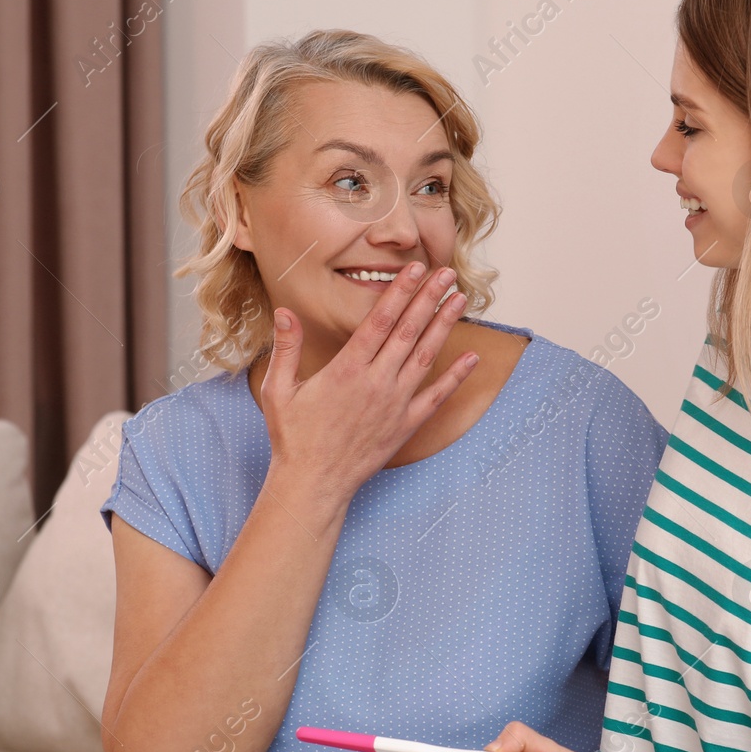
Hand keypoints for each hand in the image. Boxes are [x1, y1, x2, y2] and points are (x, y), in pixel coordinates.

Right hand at [260, 263, 476, 501]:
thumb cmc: (293, 437)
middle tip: (448, 274)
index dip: (401, 292)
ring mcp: (396, 404)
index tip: (415, 269)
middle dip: (430, 298)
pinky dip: (456, 377)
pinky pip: (437, 397)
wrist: (313, 482)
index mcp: (347, 369)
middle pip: (410, 331)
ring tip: (460, 300)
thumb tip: (284, 312)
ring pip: (426, 356)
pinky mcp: (406, 425)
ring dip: (445, 326)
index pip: (381, 320)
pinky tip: (472, 358)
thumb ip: (286, 348)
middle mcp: (377, 382)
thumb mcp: (278, 389)